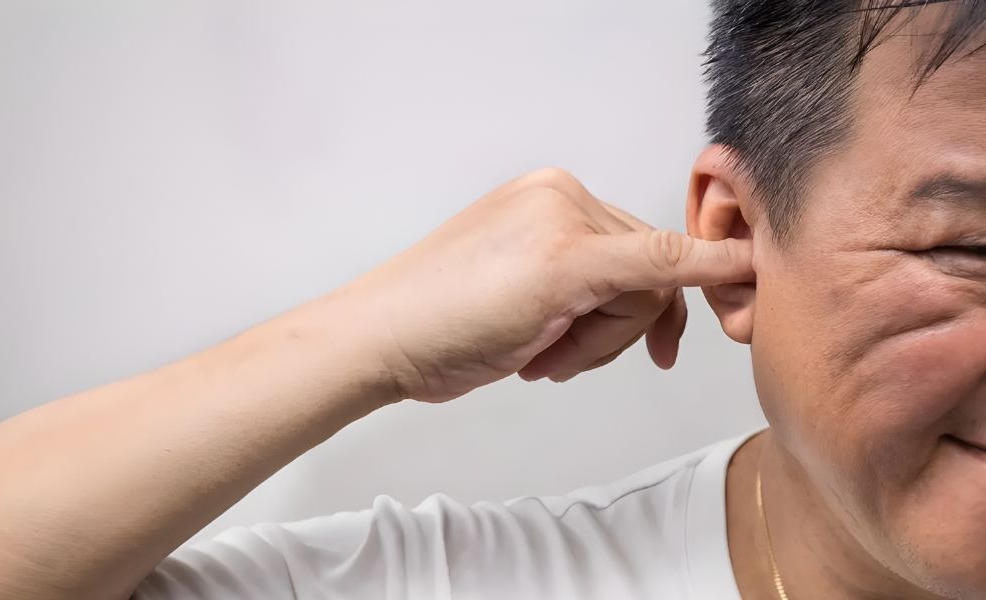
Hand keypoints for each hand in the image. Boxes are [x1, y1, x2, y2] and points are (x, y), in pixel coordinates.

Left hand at [346, 168, 752, 402]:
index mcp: (565, 200)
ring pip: (615, 309)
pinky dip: (573, 347)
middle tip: (565, 354)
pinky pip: (588, 320)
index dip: (704, 270)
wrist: (386, 344)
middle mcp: (559, 217)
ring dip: (587, 345)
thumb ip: (646, 263)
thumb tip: (718, 254)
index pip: (656, 248)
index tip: (755, 277)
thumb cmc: (450, 308)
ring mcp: (545, 254)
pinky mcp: (534, 288)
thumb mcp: (561, 279)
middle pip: (639, 284)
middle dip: (610, 331)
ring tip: (542, 358)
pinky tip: (536, 357)